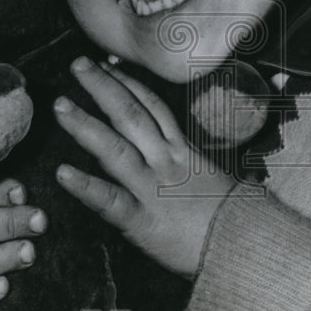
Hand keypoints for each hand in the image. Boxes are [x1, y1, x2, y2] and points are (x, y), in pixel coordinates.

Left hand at [53, 57, 234, 277]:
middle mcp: (165, 162)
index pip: (152, 107)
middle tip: (77, 64)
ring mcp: (153, 189)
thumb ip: (194, 164)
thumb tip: (184, 154)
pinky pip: (110, 201)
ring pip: (114, 148)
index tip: (107, 64)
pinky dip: (85, 186)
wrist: (249, 247)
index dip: (128, 83)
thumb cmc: (238, 218)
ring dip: (84, 125)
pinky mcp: (143, 221)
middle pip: (130, 115)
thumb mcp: (217, 179)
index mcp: (183, 151)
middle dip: (102, 87)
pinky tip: (62, 173)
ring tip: (61, 106)